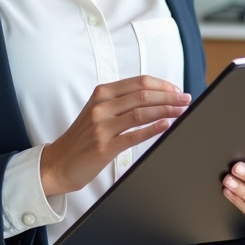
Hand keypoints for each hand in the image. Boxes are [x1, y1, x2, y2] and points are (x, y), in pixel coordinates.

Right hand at [41, 75, 190, 196]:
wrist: (58, 162)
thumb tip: (155, 96)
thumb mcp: (98, 111)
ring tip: (182, 111)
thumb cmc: (83, 137)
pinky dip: (153, 129)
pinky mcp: (104, 147)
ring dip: (166, 110)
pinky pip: (133, 135)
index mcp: (102, 93)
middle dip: (169, 97)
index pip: (139, 82)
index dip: (162, 85)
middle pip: (143, 95)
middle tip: (186, 100)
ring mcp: (101, 126)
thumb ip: (122, 101)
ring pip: (141, 112)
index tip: (178, 91)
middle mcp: (101, 106)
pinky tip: (167, 125)